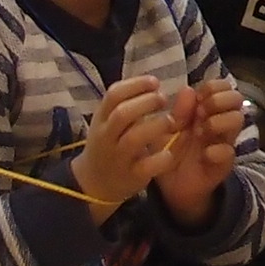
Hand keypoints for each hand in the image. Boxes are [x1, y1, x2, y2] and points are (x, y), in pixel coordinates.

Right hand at [72, 74, 180, 213]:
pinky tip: (169, 152)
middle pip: (122, 114)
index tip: (155, 82)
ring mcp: (118, 158)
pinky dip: (161, 157)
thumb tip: (161, 83)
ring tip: (170, 121)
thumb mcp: (112, 122)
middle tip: (163, 99)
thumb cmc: (109, 144)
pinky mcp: (131, 177)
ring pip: (133, 139)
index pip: (113, 95)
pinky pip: (147, 166)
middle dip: (147, 102)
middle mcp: (106, 137)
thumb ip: (134, 104)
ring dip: (156, 126)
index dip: (136, 84)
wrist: (94, 183)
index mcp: (101, 119)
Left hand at [153, 80, 246, 219]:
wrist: (171, 187)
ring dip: (219, 121)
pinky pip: (229, 151)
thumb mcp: (168, 129)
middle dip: (218, 100)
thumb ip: (178, 112)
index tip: (198, 96)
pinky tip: (205, 154)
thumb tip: (189, 90)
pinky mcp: (225, 163)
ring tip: (200, 132)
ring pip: (238, 119)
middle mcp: (220, 122)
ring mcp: (224, 141)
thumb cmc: (170, 152)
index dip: (213, 86)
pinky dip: (217, 150)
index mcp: (207, 109)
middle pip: (236, 98)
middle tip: (200, 112)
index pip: (223, 86)